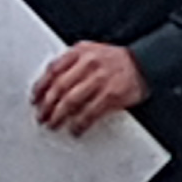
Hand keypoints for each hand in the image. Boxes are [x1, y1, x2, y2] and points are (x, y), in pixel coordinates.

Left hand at [31, 41, 148, 133]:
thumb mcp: (92, 52)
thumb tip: (50, 83)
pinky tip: (75, 129)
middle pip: (59, 87)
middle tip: (42, 116)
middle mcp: (88, 64)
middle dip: (47, 105)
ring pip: (71, 101)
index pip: (53, 69)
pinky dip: (80, 123)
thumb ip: (72, 63)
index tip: (35, 99)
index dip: (40, 87)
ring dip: (59, 116)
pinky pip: (90, 113)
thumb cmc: (116, 61)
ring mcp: (100, 80)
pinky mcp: (111, 95)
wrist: (145, 63)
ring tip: (54, 124)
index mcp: (81, 52)